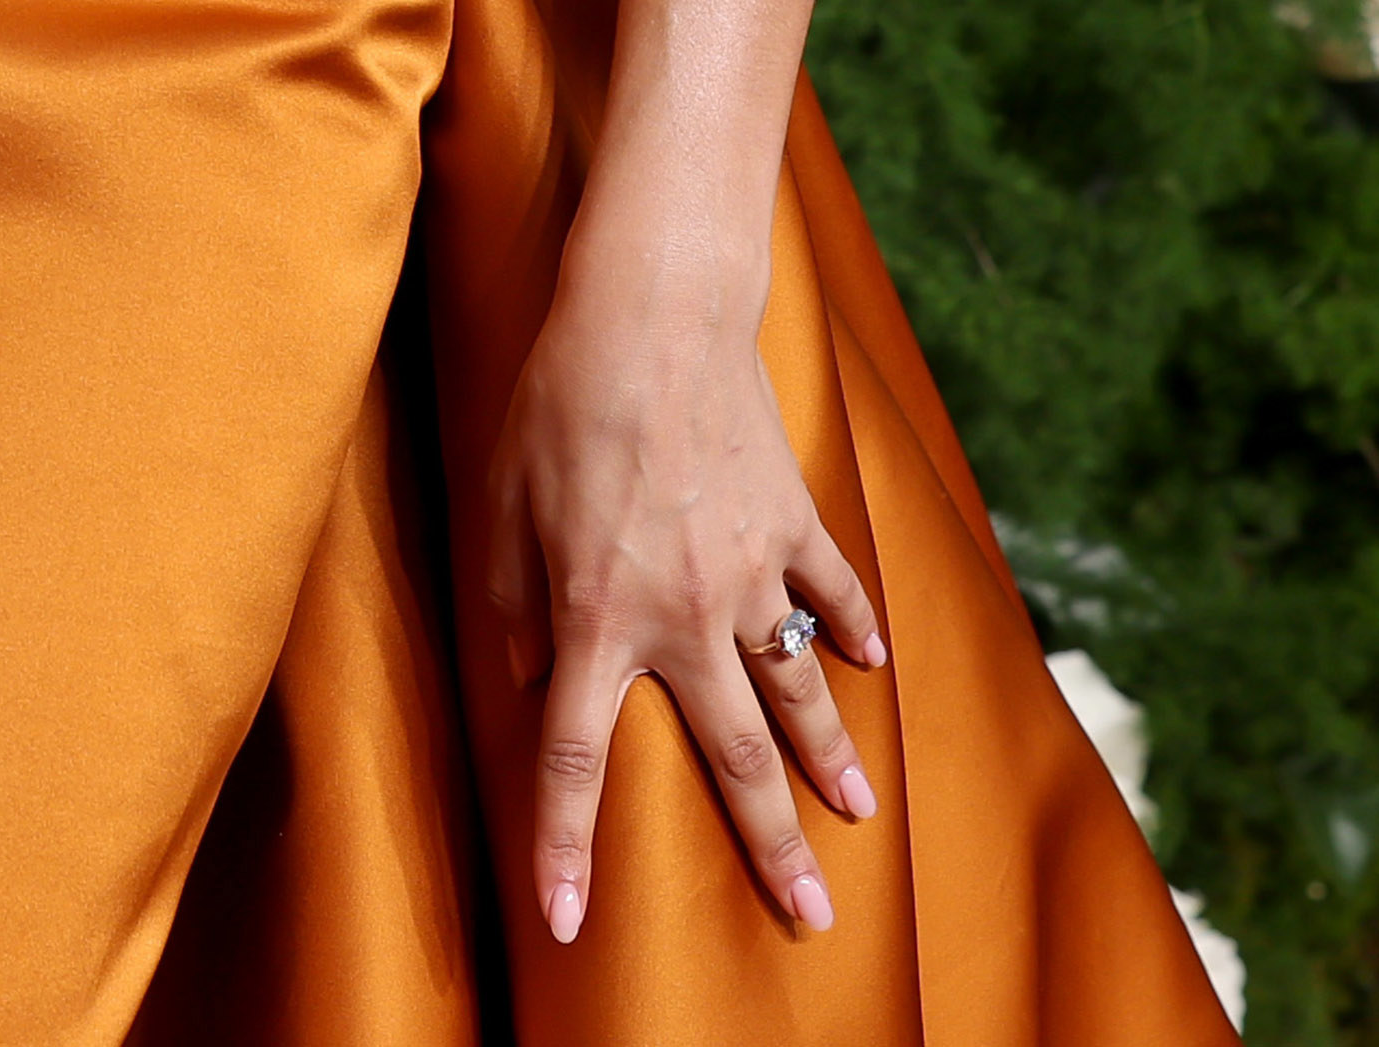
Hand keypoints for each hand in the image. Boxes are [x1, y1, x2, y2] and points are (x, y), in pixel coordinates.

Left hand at [485, 228, 886, 944]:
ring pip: (800, 688)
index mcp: (597, 618)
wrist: (654, 314)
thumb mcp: (501, 509)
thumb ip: (509, 609)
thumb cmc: (560, 405)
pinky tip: (877, 663)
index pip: (575, 761)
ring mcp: (752, 571)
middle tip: (810, 913)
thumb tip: (523, 680)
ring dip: (832, 760)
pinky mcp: (792, 521)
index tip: (570, 921)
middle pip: (734, 758)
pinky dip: (857, 627)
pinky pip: (834, 589)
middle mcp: (685, 615)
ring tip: (862, 816)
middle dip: (771, 846)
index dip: (567, 847)